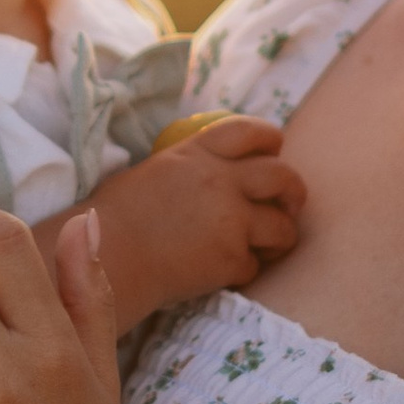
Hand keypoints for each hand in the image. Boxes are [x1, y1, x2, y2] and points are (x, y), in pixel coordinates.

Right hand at [87, 118, 304, 324]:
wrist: (108, 256)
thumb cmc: (114, 216)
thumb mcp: (154, 171)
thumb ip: (190, 166)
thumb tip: (212, 171)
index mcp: (197, 153)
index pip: (249, 131)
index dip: (269, 138)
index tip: (276, 149)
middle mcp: (221, 181)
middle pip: (282, 177)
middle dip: (294, 192)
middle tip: (291, 205)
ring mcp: (230, 220)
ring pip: (282, 227)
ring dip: (280, 238)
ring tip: (268, 247)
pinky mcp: (231, 258)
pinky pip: (254, 265)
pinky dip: (244, 270)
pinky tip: (225, 272)